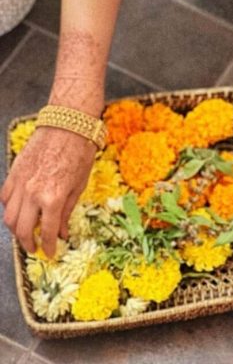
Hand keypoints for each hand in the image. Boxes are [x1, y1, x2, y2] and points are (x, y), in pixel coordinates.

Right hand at [1, 126, 94, 256]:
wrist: (67, 124)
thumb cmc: (80, 152)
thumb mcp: (79, 185)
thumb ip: (67, 211)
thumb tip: (61, 233)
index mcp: (54, 198)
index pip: (47, 232)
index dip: (48, 246)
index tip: (50, 254)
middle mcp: (33, 194)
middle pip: (22, 229)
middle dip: (28, 243)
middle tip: (34, 248)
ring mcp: (21, 183)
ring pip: (9, 217)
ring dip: (16, 230)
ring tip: (25, 233)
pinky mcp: (14, 173)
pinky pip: (5, 198)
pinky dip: (9, 208)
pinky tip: (18, 211)